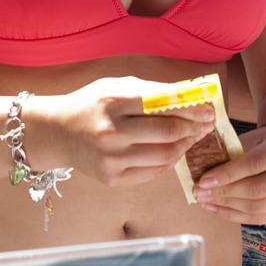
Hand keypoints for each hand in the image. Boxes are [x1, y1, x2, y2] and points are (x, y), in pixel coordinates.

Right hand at [28, 77, 214, 187]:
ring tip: (192, 137)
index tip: (209, 109)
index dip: (192, 109)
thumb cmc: (91, 104)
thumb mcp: (116, 87)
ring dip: (185, 146)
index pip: (164, 106)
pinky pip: (153, 173)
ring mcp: (111, 158)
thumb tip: (192, 94)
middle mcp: (112, 132)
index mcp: (113, 101)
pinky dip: (169, 161)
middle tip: (206, 124)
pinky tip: (174, 150)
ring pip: (165, 156)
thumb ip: (152, 91)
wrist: (56, 133)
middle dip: (194, 128)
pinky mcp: (112, 179)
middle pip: (168, 133)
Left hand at [192, 124, 265, 223]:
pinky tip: (217, 208)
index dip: (228, 174)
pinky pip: (260, 218)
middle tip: (200, 192)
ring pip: (259, 207)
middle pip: (258, 189)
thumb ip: (231, 152)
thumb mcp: (251, 138)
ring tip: (205, 201)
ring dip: (227, 207)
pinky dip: (235, 215)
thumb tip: (201, 170)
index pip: (256, 163)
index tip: (204, 180)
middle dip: (225, 193)